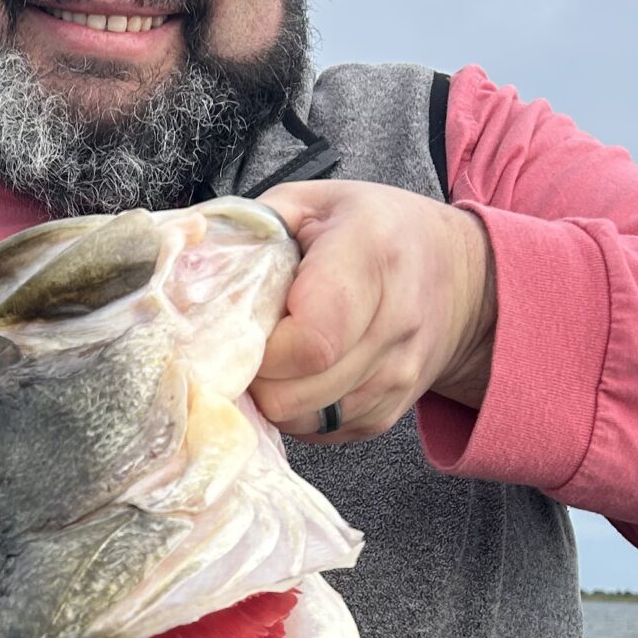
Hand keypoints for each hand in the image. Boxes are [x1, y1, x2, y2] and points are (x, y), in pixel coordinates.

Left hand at [252, 180, 497, 441]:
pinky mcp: (387, 416)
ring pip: (302, 420)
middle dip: (255, 375)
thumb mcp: (310, 204)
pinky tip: (302, 374)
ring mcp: (397, 378)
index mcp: (371, 256)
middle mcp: (394, 325)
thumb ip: (247, 231)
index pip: (308, 341)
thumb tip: (177, 274)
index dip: (259, 347)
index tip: (242, 326)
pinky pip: (320, 433)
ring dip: (274, 395)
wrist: (460, 275)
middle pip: (294, 392)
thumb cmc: (373, 231)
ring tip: (277, 355)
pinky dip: (297, 410)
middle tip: (250, 343)